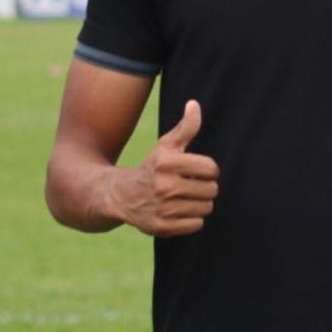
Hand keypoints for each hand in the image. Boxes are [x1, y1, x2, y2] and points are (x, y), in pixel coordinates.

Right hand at [105, 100, 219, 237]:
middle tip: (190, 186)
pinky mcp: (161, 227)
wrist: (120, 196)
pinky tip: (179, 212)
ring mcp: (162, 208)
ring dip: (199, 203)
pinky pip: (196, 224)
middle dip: (205, 188)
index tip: (198, 171)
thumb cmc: (151, 167)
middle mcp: (163, 186)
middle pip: (211, 190)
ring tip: (185, 198)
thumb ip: (185, 127)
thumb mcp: (165, 145)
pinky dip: (192, 220)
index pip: (211, 168)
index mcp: (166, 163)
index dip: (209, 170)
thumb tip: (193, 104)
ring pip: (206, 208)